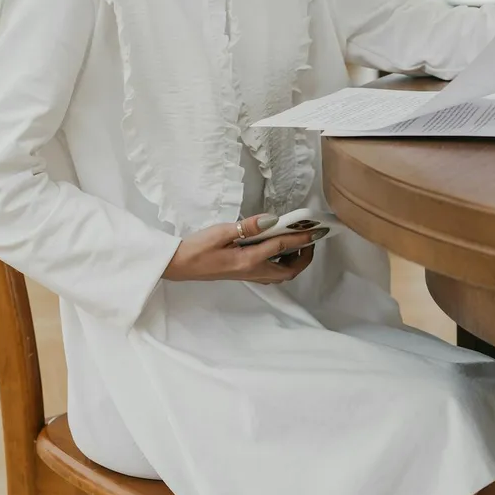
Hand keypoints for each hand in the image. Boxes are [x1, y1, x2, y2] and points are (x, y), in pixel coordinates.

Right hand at [162, 213, 315, 283]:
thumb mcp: (221, 231)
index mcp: (249, 260)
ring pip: (281, 274)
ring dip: (294, 262)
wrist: (178, 265)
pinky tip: (277, 250)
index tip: (316, 229)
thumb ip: (248, 227)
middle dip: (304, 257)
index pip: (282, 246)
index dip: (302, 237)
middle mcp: (253, 271)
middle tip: (310, 239)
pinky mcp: (244, 274)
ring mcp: (248, 275)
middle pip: (289, 270)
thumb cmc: (196, 247)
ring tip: (298, 243)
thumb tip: (273, 220)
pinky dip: (282, 264)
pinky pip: (271, 273)